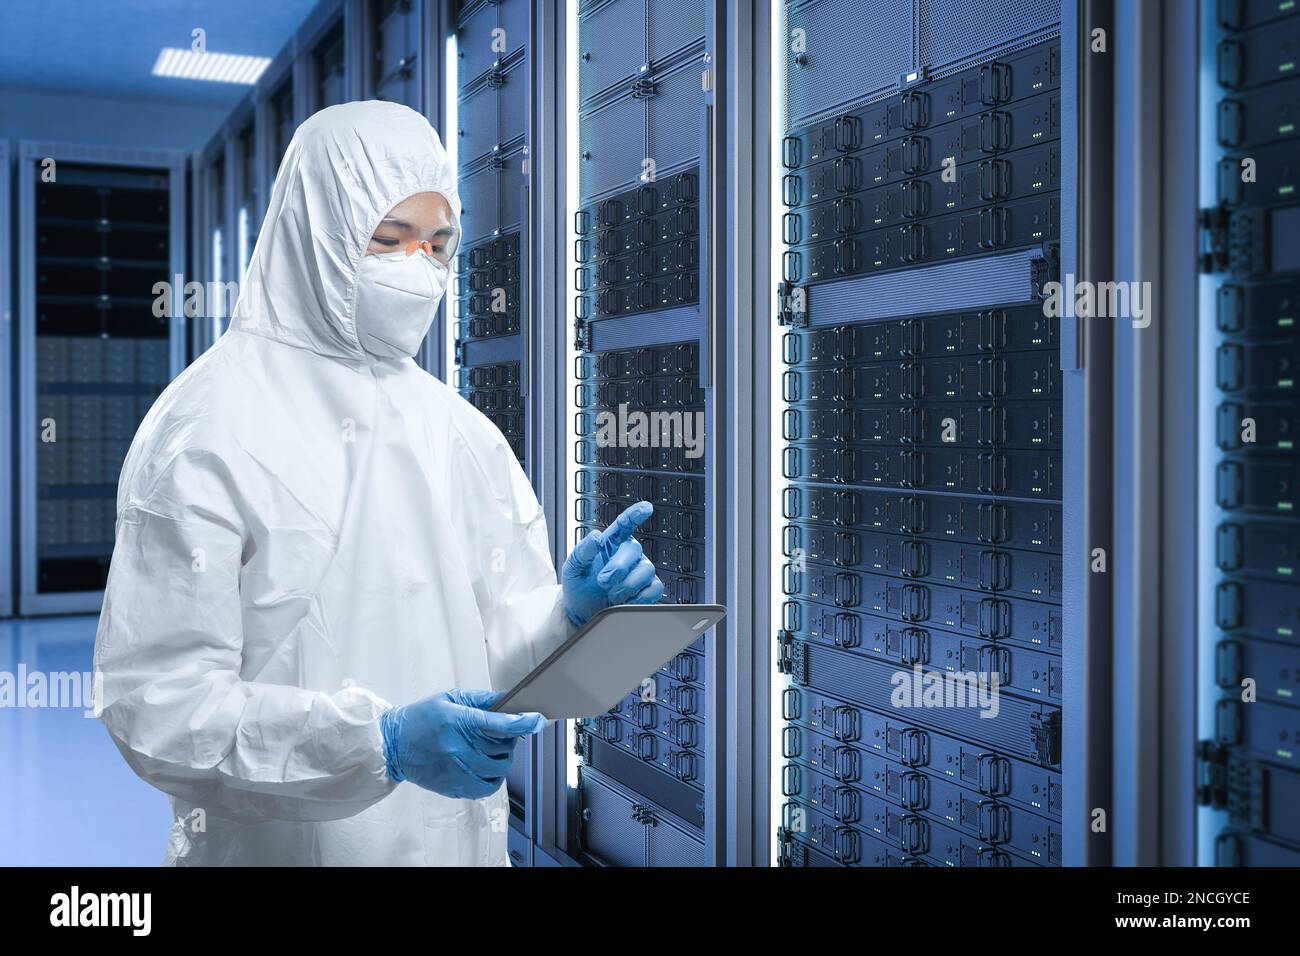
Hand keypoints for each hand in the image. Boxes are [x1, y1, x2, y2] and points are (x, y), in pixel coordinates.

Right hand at [379, 689, 546, 798]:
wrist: (393, 745)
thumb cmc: (420, 719)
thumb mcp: (450, 699)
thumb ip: (481, 700)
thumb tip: (507, 700)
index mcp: (458, 721)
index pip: (499, 723)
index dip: (522, 722)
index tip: (537, 720)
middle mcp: (459, 747)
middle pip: (503, 747)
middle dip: (510, 739)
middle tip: (502, 733)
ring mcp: (457, 769)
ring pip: (498, 768)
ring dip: (503, 758)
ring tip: (492, 750)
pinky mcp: (454, 786)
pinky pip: (487, 787)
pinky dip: (494, 778)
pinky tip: (487, 768)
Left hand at [561, 501, 664, 626]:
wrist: (582, 612)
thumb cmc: (579, 586)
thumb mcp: (572, 567)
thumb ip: (582, 550)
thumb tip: (595, 537)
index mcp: (610, 543)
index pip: (625, 524)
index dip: (636, 514)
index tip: (646, 508)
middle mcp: (628, 554)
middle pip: (634, 549)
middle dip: (618, 567)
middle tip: (603, 581)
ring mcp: (640, 571)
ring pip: (646, 570)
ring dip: (627, 585)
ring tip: (612, 594)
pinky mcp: (648, 589)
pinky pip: (654, 588)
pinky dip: (639, 597)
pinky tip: (626, 600)